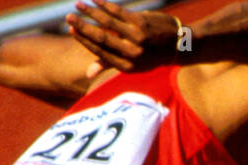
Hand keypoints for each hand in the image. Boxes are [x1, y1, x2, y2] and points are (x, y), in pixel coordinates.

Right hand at [66, 1, 183, 73]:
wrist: (179, 46)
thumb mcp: (133, 65)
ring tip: (77, 5)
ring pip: (108, 23)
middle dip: (82, 27)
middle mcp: (131, 53)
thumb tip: (88, 74)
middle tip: (68, 18)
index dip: (84, 40)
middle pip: (101, 38)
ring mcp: (137, 37)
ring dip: (91, 12)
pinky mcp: (142, 22)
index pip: (99, 52)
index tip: (71, 30)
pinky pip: (119, 12)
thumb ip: (109, 65)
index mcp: (127, 66)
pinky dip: (105, 5)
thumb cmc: (152, 56)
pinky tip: (95, 0)